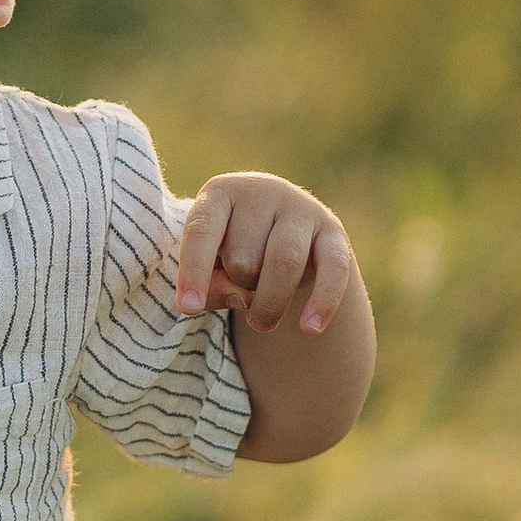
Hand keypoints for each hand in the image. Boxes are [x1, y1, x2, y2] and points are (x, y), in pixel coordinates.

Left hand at [176, 173, 358, 340]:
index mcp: (219, 192)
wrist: (279, 228)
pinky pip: (333, 270)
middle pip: (243, 257)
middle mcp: (261, 191)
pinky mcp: (333, 231)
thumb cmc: (231, 249)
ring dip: (269, 304)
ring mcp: (301, 208)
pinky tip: (310, 329)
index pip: (202, 231)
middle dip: (238, 286)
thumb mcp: (209, 264)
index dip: (193, 271)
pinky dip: (322, 302)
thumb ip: (212, 285)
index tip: (187, 307)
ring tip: (260, 323)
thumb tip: (242, 299)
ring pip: (284, 263)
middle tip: (240, 286)